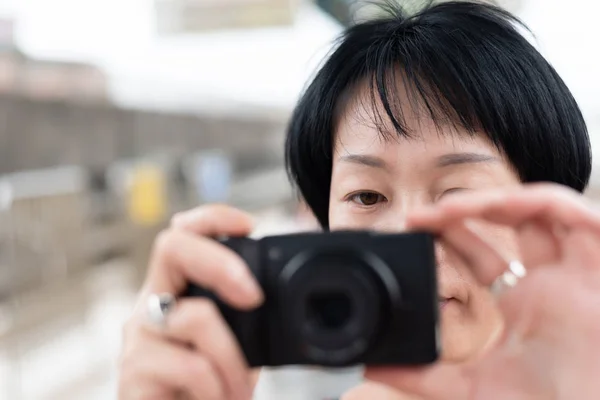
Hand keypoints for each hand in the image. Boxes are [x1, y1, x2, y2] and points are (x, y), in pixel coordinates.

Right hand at [118, 205, 261, 399]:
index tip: (248, 226)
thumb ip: (245, 317)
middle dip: (221, 263)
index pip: (181, 235)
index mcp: (176, 292)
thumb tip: (282, 294)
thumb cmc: (210, 391)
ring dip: (233, 360)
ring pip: (196, 317)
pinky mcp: (133, 375)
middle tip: (254, 298)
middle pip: (171, 246)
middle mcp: (150, 305)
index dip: (211, 218)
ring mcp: (138, 338)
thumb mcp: (236, 345)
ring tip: (240, 391)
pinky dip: (218, 389)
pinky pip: (192, 367)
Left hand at [364, 184, 599, 398]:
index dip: (451, 234)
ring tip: (449, 209)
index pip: (484, 254)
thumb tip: (372, 367)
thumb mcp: (473, 389)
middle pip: (512, 222)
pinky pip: (587, 220)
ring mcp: (581, 272)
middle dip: (468, 209)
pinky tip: (509, 204)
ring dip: (497, 200)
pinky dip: (550, 204)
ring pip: (543, 210)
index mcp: (526, 302)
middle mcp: (553, 281)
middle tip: (422, 214)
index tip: (413, 226)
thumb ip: (424, 377)